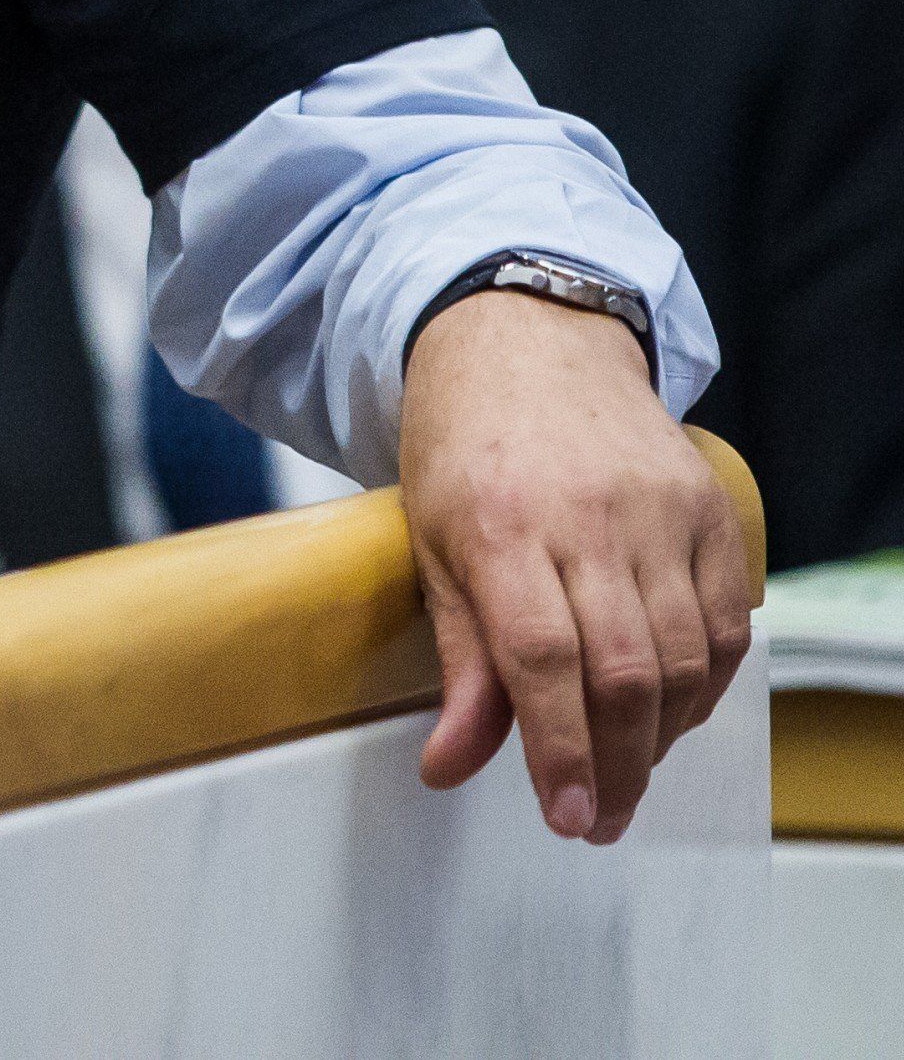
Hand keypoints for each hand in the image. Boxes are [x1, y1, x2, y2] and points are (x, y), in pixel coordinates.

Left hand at [400, 288, 750, 840]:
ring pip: (685, 658)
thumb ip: (459, 659)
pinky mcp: (710, 507)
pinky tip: (671, 711)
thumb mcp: (431, 543)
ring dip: (660, 736)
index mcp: (498, 523)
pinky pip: (728, 623)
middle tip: (598, 818)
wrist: (527, 341)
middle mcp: (588, 517)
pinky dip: (708, 684)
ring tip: (626, 773)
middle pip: (622, 671)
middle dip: (615, 765)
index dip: (559, 748)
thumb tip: (450, 768)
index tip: (566, 815)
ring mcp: (660, 510)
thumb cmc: (464, 445)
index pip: (541, 658)